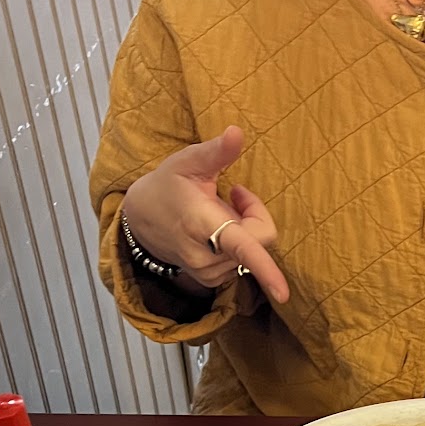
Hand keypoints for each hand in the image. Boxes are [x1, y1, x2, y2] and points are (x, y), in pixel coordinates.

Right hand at [120, 125, 288, 303]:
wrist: (141, 218)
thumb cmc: (168, 184)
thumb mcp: (188, 161)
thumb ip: (217, 151)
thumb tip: (237, 132)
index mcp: (201, 224)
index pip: (240, 247)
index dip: (265, 270)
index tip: (283, 293)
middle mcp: (205, 256)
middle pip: (259, 240)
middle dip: (255, 214)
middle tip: (234, 192)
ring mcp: (207, 272)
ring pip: (254, 251)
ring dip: (245, 228)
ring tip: (219, 210)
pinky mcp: (211, 279)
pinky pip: (244, 262)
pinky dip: (239, 244)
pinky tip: (218, 228)